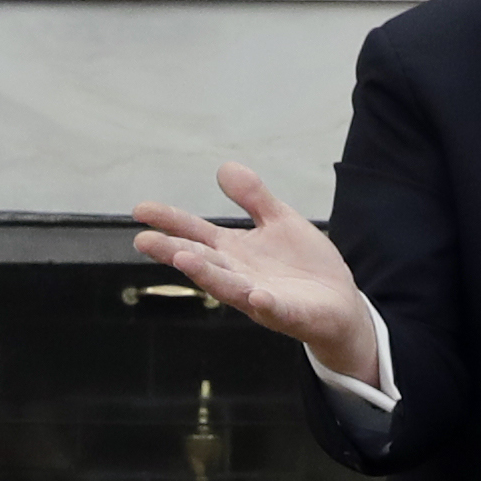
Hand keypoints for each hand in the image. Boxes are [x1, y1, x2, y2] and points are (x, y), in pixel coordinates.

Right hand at [132, 163, 381, 380]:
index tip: (140, 210)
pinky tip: (257, 295)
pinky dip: (264, 303)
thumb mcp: (279, 221)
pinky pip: (274, 309)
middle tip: (144, 240)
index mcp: (235, 251)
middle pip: (202, 260)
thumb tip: (223, 167)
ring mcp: (261, 296)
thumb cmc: (304, 266)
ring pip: (228, 286)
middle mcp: (239, 275)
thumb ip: (253, 197)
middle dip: (174, 250)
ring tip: (183, 259)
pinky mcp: (288, 313)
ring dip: (206, 274)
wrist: (340, 304)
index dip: (169, 220)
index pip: (195, 233)